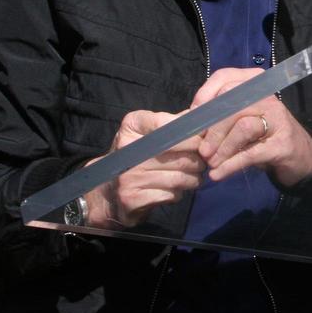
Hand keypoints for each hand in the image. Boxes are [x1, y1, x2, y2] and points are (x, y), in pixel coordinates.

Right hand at [86, 110, 203, 228]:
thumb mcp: (150, 132)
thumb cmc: (137, 156)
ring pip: (179, 176)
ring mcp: (127, 175)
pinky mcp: (132, 198)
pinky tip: (176, 190)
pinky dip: (179, 193)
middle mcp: (127, 149)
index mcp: (132, 125)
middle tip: (203, 162)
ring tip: (194, 176)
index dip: (192, 135)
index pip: (170, 126)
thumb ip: (175, 123)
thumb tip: (203, 113)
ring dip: (193, 178)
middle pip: (180, 153)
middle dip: (198, 159)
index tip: (203, 140)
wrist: (108, 191)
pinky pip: (171, 195)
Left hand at [191, 67, 311, 186]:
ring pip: (242, 127)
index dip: (204, 95)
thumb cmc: (262, 135)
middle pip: (231, 103)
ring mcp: (277, 119)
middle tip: (202, 151)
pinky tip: (218, 174)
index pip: (224, 77)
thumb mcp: (240, 119)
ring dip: (222, 148)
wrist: (299, 156)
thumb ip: (218, 115)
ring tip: (211, 163)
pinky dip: (231, 165)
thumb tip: (187, 122)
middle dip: (212, 129)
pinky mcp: (282, 144)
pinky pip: (251, 153)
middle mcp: (267, 97)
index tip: (192, 118)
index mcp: (254, 84)